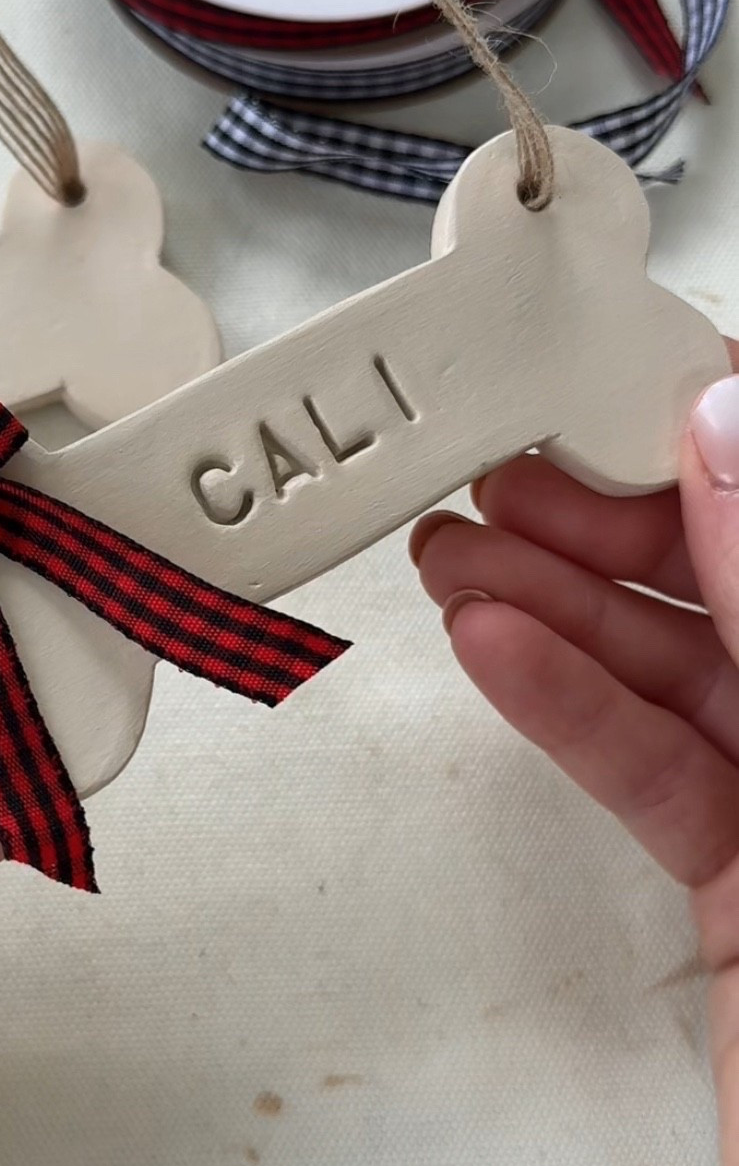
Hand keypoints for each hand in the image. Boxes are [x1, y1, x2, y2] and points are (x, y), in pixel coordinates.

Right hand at [411, 346, 738, 1165]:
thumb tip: (730, 434)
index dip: (710, 446)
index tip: (614, 397)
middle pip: (735, 584)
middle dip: (611, 521)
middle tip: (506, 473)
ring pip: (675, 670)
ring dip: (552, 608)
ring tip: (455, 553)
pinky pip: (650, 769)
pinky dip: (562, 708)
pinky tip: (491, 651)